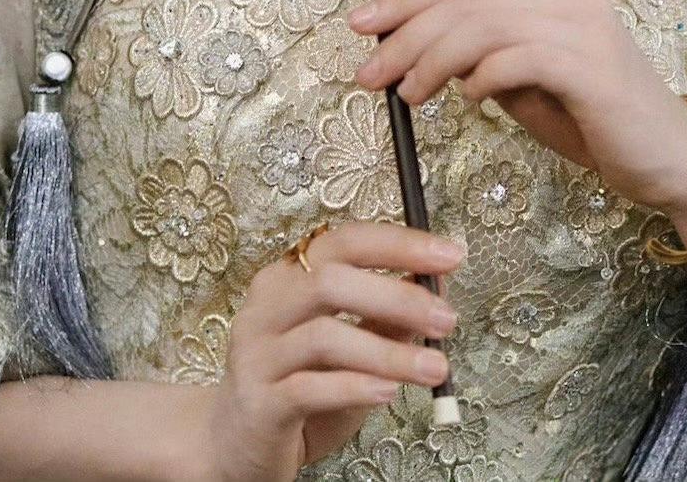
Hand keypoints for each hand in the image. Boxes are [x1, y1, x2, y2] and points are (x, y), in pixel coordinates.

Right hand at [187, 220, 464, 481]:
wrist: (235, 444)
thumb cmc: (300, 386)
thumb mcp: (352, 345)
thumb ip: (387, 314)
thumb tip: (439, 282)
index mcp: (290, 277)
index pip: (347, 242)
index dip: (401, 244)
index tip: (451, 255)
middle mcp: (267, 306)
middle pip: (332, 282)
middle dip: (399, 298)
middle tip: (447, 319)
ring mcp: (256, 353)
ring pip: (325, 336)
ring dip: (390, 353)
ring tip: (434, 369)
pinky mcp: (257, 402)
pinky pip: (308, 388)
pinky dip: (355, 387)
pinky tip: (388, 393)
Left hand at [349, 0, 686, 219]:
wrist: (668, 160)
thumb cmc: (593, 120)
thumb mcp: (524, 81)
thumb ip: (480, 55)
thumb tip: (410, 49)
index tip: (362, 25)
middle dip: (406, 33)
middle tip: (369, 72)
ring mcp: (584, 24)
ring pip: (483, 24)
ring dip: (432, 60)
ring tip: (408, 96)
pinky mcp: (592, 66)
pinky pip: (516, 58)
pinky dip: (481, 76)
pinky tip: (468, 99)